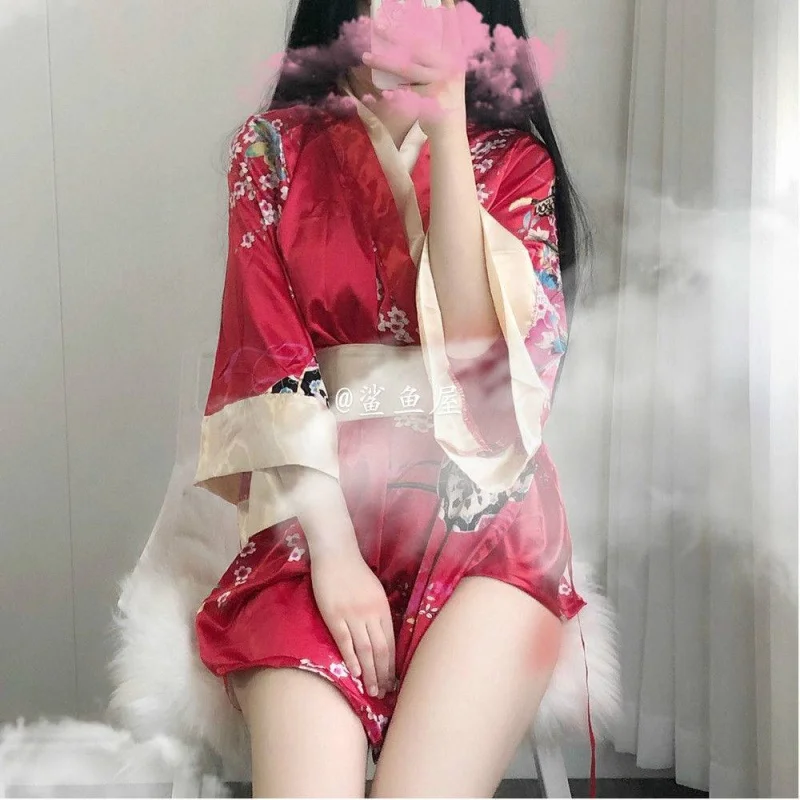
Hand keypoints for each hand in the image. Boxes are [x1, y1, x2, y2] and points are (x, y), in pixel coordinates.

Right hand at [310, 539, 396, 698]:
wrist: (336, 554)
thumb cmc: (355, 571)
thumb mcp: (374, 591)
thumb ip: (378, 612)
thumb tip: (382, 635)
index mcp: (383, 608)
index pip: (391, 642)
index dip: (392, 664)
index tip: (393, 681)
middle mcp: (371, 614)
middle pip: (381, 650)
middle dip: (383, 674)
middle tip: (383, 693)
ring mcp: (353, 615)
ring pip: (365, 649)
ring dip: (370, 673)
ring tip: (372, 690)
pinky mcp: (335, 615)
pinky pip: (345, 641)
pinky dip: (351, 658)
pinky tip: (355, 673)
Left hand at [362, 0, 466, 137]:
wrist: (451, 130)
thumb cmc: (444, 98)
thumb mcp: (450, 72)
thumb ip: (439, 55)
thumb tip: (414, 35)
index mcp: (454, 56)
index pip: (449, 26)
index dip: (444, 10)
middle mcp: (448, 66)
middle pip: (418, 45)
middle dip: (395, 33)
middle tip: (376, 25)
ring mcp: (439, 83)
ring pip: (407, 68)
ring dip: (384, 61)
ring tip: (365, 56)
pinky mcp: (429, 100)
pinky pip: (404, 94)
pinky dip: (391, 94)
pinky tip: (377, 94)